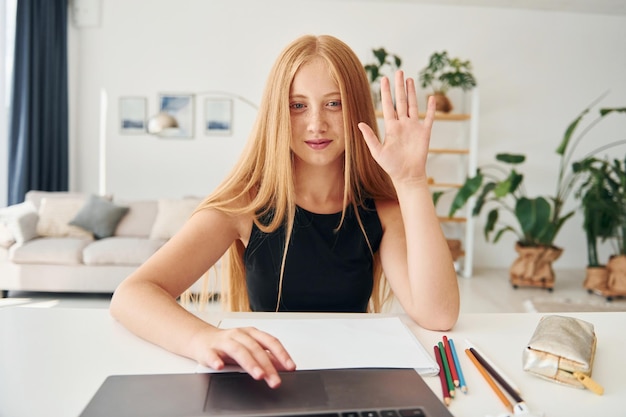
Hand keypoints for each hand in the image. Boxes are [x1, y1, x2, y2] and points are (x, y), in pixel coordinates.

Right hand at [195, 326, 296, 387]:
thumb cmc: (228, 343)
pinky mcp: (208, 349)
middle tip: (275, 380)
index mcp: (251, 333)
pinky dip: (216, 360)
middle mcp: (239, 335)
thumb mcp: (250, 347)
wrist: (201, 339)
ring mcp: (223, 341)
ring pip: (238, 350)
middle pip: (255, 349)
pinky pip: (212, 354)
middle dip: (267, 366)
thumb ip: (266, 355)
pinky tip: (220, 366)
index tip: (290, 366)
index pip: (270, 342)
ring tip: (258, 375)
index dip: (281, 354)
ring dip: (249, 363)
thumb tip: (284, 365)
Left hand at [358, 70, 435, 184]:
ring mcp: (414, 127)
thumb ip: (370, 137)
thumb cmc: (391, 166)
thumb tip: (360, 124)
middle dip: (399, 87)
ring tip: (410, 79)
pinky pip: (429, 118)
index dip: (386, 92)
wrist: (407, 175)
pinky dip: (431, 108)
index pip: (388, 105)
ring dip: (412, 92)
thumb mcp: (377, 152)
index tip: (384, 79)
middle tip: (398, 72)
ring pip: (413, 105)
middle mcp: (403, 124)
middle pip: (400, 101)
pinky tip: (431, 98)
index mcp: (391, 127)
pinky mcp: (425, 133)